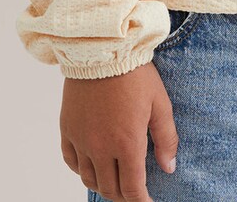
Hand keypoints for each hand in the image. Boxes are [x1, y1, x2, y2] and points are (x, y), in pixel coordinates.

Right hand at [60, 61, 177, 201]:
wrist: (102, 49)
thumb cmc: (135, 73)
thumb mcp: (160, 103)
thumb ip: (166, 139)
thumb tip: (169, 168)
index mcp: (127, 144)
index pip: (133, 188)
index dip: (141, 201)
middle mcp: (101, 148)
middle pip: (110, 188)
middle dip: (124, 195)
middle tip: (134, 190)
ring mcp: (81, 140)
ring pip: (89, 179)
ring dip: (103, 185)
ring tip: (114, 180)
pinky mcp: (67, 129)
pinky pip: (71, 161)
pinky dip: (81, 169)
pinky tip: (91, 165)